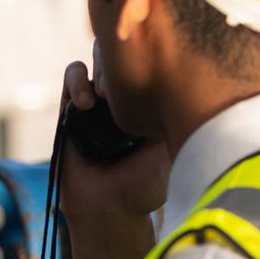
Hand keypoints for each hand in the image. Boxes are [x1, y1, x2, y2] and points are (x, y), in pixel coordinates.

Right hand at [57, 54, 168, 223]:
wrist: (107, 209)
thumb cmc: (145, 185)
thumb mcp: (174, 146)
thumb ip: (179, 112)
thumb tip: (188, 73)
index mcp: (154, 99)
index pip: (156, 56)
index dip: (153, 52)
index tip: (155, 69)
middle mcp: (127, 94)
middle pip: (127, 49)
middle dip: (125, 58)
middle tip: (127, 85)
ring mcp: (99, 97)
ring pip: (99, 54)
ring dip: (102, 67)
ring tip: (105, 96)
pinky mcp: (71, 105)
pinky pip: (72, 73)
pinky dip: (78, 80)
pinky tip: (86, 104)